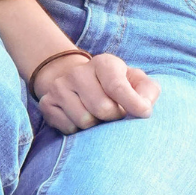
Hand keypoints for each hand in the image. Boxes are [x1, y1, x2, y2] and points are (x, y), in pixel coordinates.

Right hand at [35, 50, 160, 134]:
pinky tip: (80, 119)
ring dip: (96, 126)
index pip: (117, 86)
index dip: (133, 104)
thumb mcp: (136, 82)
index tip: (144, 113)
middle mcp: (79, 71)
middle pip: (102, 109)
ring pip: (84, 121)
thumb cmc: (115, 86)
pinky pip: (68, 128)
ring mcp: (60, 86)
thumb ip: (148, 91)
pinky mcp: (47, 103)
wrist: (80, 85)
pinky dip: (78, 131)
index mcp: (104, 63)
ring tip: (97, 116)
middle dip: (113, 117)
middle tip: (113, 113)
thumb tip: (144, 107)